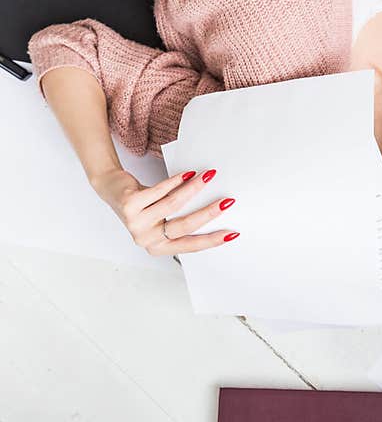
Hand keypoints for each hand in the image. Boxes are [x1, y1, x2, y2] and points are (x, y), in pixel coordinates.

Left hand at [90, 167, 239, 255]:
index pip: (190, 245)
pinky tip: (188, 174)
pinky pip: (159, 191)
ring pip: (173, 205)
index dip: (212, 240)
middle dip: (209, 213)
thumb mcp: (162, 221)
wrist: (111, 190)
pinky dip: (176, 181)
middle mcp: (145, 239)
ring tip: (208, 177)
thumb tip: (215, 214)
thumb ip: (181, 224)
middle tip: (226, 202)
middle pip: (184, 226)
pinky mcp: (129, 204)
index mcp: (158, 247)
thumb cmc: (142, 206)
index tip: (231, 233)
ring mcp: (136, 222)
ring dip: (194, 189)